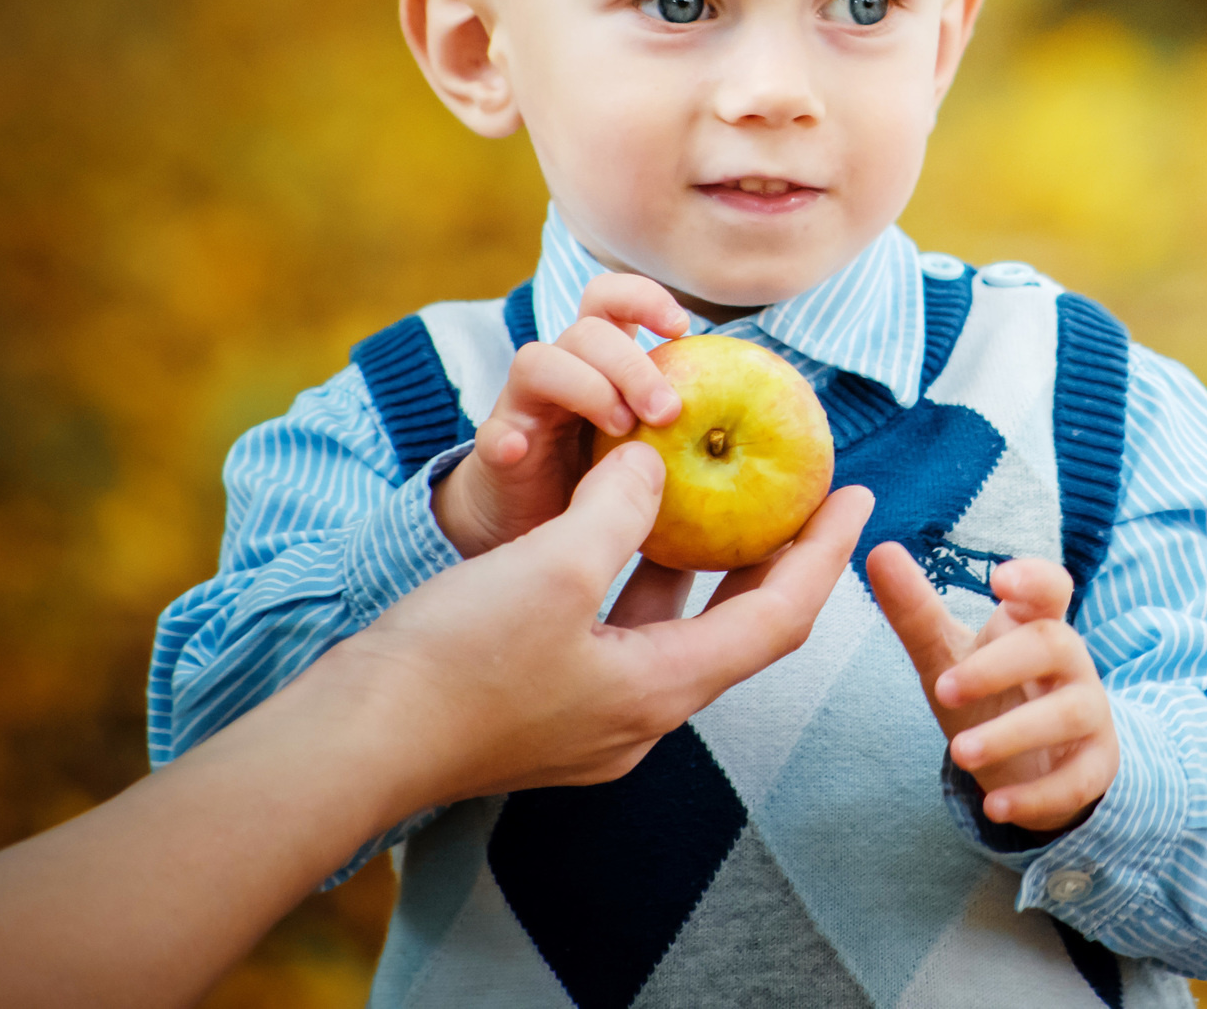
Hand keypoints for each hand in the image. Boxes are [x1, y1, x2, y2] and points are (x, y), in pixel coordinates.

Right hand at [0, 447, 871, 1008]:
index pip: (778, 618)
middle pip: (735, 626)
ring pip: (672, 626)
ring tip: (724, 492)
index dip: (824, 554)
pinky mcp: (541, 705)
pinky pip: (617, 628)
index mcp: (663, 691)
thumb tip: (652, 462)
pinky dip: (635, 573)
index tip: (860, 494)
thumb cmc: (454, 661)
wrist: (346, 744)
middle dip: (772, 555)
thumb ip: (621, 508)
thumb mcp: (556, 564)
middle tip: (802, 490)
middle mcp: (638, 714)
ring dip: (701, 560)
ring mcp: (588, 716)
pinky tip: (623, 521)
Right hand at [433, 272, 690, 557]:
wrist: (530, 525)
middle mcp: (560, 371)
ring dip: (587, 388)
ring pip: (538, 360)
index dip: (644, 297)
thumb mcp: (649, 443)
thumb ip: (685, 428)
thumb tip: (746, 432)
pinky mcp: (495, 452)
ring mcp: (523, 406)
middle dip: (632, 364)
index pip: (610, 297)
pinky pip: (491, 434)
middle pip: (586, 330)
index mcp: (598, 360)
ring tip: (620, 430)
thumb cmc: (602, 477)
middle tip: (667, 412)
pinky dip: (506, 438)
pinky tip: (519, 450)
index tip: (682, 328)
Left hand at [866, 545, 1117, 833]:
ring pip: (1068, 713)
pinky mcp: (1094, 767)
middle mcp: (1070, 663)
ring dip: (1012, 732)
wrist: (1040, 765)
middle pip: (1052, 645)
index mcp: (1035, 625)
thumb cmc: (994, 696)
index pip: (1050, 587)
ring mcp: (1089, 714)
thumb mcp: (950, 657)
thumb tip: (879, 550)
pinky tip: (996, 807)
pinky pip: (1076, 779)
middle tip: (944, 686)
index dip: (1034, 578)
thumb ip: (916, 611)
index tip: (1000, 579)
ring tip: (960, 753)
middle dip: (999, 665)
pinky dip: (1036, 795)